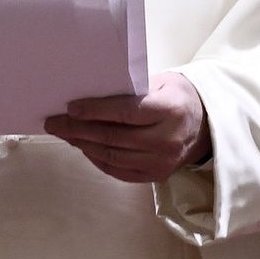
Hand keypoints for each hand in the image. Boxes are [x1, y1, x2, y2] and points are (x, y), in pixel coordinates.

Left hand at [44, 71, 210, 182]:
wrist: (205, 126)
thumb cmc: (176, 97)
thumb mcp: (161, 82)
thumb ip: (132, 89)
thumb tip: (90, 93)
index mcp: (169, 111)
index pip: (125, 112)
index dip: (95, 110)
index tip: (70, 108)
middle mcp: (167, 140)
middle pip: (114, 137)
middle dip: (79, 130)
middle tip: (54, 123)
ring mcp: (162, 162)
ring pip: (112, 156)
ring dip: (83, 145)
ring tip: (64, 134)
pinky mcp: (156, 176)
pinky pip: (119, 171)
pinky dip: (97, 159)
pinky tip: (83, 147)